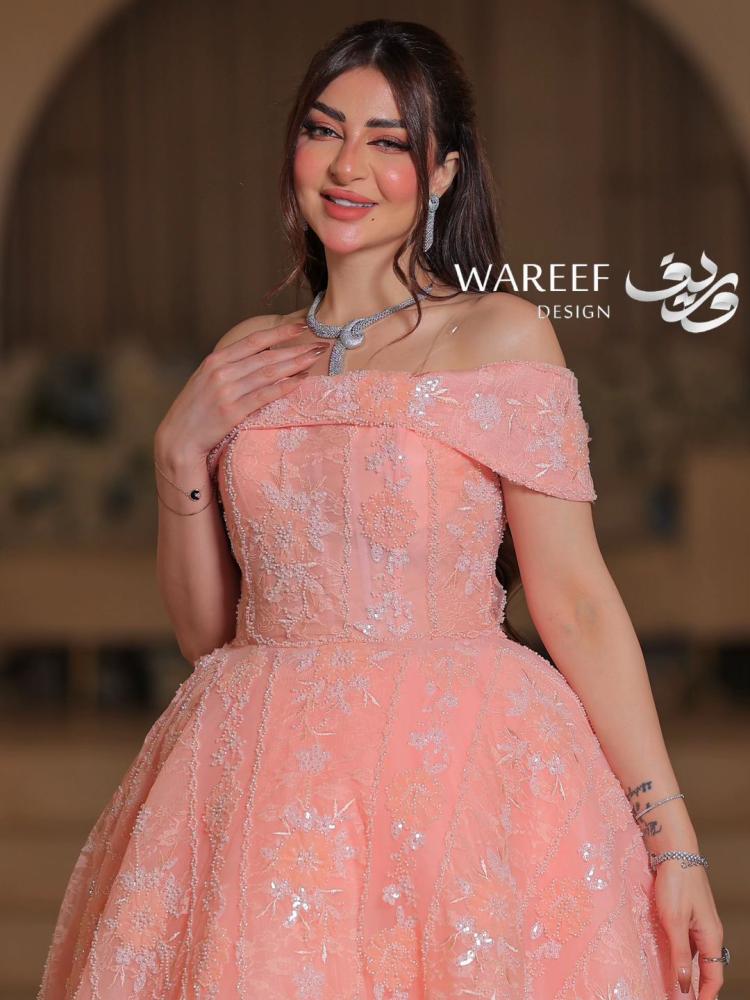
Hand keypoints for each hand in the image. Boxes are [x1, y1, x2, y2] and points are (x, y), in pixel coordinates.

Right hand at [155, 319, 328, 464]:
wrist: (178, 438)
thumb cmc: (196, 410)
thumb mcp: (207, 380)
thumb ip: (230, 367)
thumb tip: (260, 356)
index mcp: (216, 360)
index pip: (254, 341)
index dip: (279, 332)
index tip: (300, 326)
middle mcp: (221, 372)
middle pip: (266, 356)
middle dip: (296, 349)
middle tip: (320, 344)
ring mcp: (226, 391)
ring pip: (268, 373)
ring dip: (295, 364)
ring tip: (315, 358)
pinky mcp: (232, 412)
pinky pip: (264, 396)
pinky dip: (284, 386)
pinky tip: (300, 381)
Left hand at [654, 861, 724, 998]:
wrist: (675, 850)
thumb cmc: (675, 883)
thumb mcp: (674, 922)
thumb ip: (680, 954)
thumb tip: (685, 986)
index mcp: (711, 936)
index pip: (713, 976)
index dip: (706, 995)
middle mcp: (709, 931)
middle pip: (707, 968)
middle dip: (698, 987)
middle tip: (681, 998)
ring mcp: (700, 921)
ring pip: (697, 954)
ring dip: (688, 971)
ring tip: (673, 984)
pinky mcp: (689, 912)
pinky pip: (688, 941)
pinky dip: (682, 954)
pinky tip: (669, 957)